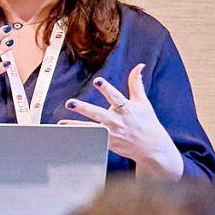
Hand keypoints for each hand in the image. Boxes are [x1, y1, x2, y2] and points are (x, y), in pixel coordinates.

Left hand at [65, 64, 184, 176]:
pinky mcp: (108, 143)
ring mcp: (112, 133)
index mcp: (127, 109)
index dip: (106, 89)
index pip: (115, 97)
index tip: (97, 81)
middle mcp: (118, 121)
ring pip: (92, 128)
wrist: (153, 148)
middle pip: (99, 114)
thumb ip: (136, 84)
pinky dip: (81, 137)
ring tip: (61, 123)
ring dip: (75, 125)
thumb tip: (139, 66)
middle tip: (70, 103)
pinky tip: (66, 135)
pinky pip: (92, 140)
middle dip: (84, 108)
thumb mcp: (143, 102)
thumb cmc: (147, 122)